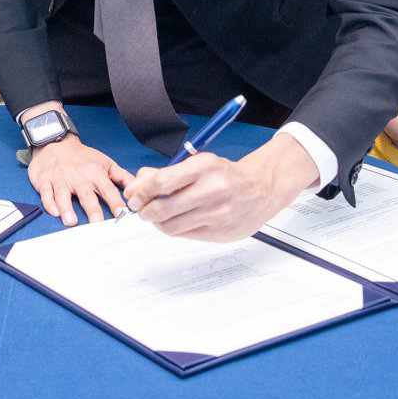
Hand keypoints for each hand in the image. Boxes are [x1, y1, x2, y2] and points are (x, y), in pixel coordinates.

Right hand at [26, 135, 129, 225]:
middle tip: (97, 223)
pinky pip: (46, 193)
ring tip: (71, 222)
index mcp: (95, 173)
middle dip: (92, 209)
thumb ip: (122, 176)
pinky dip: (49, 203)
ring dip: (67, 208)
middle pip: (86, 195)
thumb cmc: (82, 157)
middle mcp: (78, 177)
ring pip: (63, 195)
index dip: (115, 202)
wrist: (56, 142)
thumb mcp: (105, 162)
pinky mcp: (45, 181)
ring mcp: (61, 179)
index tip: (122, 214)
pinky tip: (54, 212)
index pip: (108, 190)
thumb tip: (138, 187)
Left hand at [124, 132, 316, 241]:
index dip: (141, 192)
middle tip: (141, 209)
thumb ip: (166, 173)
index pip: (161, 182)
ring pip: (171, 226)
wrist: (263, 188)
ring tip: (157, 215)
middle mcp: (213, 190)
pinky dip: (174, 229)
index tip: (134, 195)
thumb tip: (136, 184)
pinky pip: (185, 235)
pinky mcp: (220, 233)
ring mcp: (218, 214)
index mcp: (205, 167)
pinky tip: (176, 221)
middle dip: (144, 211)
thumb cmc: (227, 174)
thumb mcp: (198, 163)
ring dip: (157, 222)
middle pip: (162, 208)